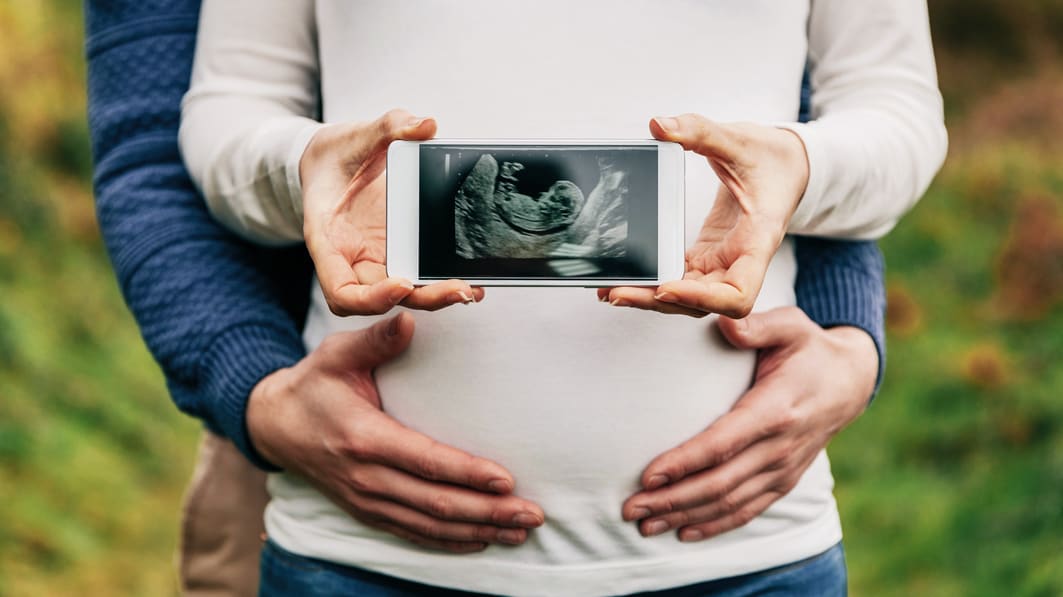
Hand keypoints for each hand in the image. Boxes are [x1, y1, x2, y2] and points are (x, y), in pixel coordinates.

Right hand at [247, 313, 543, 552]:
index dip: (467, 473)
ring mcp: (367, 499)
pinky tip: (481, 541)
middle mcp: (367, 476)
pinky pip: (413, 533)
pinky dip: (450, 542)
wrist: (275, 424)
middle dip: (488, 511)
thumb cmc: (314, 385)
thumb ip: (375, 340)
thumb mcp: (335, 355)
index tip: (505, 479)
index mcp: (364, 437)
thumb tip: (408, 319)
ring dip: (478, 531)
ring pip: (430, 525)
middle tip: (531, 513)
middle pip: (436, 503)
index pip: (425, 461)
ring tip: (519, 530)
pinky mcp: (367, 511)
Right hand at [300, 109, 484, 315]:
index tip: (403, 283)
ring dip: (436, 296)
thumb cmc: (337, 154)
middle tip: (460, 291)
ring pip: (403, 294)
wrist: (335, 160)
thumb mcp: (357, 135)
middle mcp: (350, 259)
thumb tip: (425, 124)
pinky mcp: (396, 255)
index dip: (371, 297)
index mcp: (327, 240)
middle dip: (422, 299)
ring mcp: (374, 260)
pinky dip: (439, 279)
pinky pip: (416, 275)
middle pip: (380, 299)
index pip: (341, 289)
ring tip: (471, 288)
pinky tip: (469, 275)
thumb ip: (389, 127)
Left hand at [599, 114, 808, 317]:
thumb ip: (700, 131)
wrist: (789, 165)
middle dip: (659, 301)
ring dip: (651, 297)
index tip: (667, 286)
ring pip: (689, 296)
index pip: (738, 293)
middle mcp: (742, 261)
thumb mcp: (740, 139)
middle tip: (618, 292)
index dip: (702, 298)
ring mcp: (724, 262)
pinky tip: (626, 278)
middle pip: (703, 302)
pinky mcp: (708, 256)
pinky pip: (681, 277)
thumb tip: (659, 125)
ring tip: (611, 290)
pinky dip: (655, 282)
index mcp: (759, 240)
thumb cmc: (773, 157)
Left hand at [621, 306, 875, 540]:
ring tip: (645, 525)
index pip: (722, 443)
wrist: (850, 381)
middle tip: (630, 509)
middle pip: (719, 483)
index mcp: (775, 409)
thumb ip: (756, 327)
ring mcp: (783, 469)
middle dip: (672, 499)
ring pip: (729, 503)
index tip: (648, 475)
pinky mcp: (784, 481)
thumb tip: (724, 323)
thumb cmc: (808, 349)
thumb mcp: (791, 326)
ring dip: (685, 516)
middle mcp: (779, 447)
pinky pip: (748, 510)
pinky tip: (683, 531)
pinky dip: (715, 525)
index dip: (684, 463)